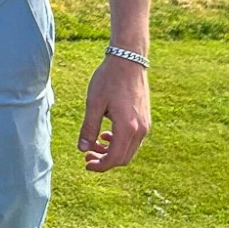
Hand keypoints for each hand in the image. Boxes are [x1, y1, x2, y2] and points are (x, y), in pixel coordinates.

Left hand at [77, 53, 150, 171]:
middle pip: (123, 158)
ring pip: (129, 150)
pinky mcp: (146, 119)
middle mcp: (141, 130)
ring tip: (94, 143)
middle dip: (105, 160)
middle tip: (87, 155)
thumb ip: (88, 128)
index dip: (100, 166)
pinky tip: (106, 134)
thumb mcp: (93, 103)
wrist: (128, 61)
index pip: (115, 158)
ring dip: (112, 151)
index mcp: (127, 128)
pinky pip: (134, 140)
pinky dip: (120, 142)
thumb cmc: (108, 80)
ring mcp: (146, 125)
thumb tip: (82, 149)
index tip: (86, 164)